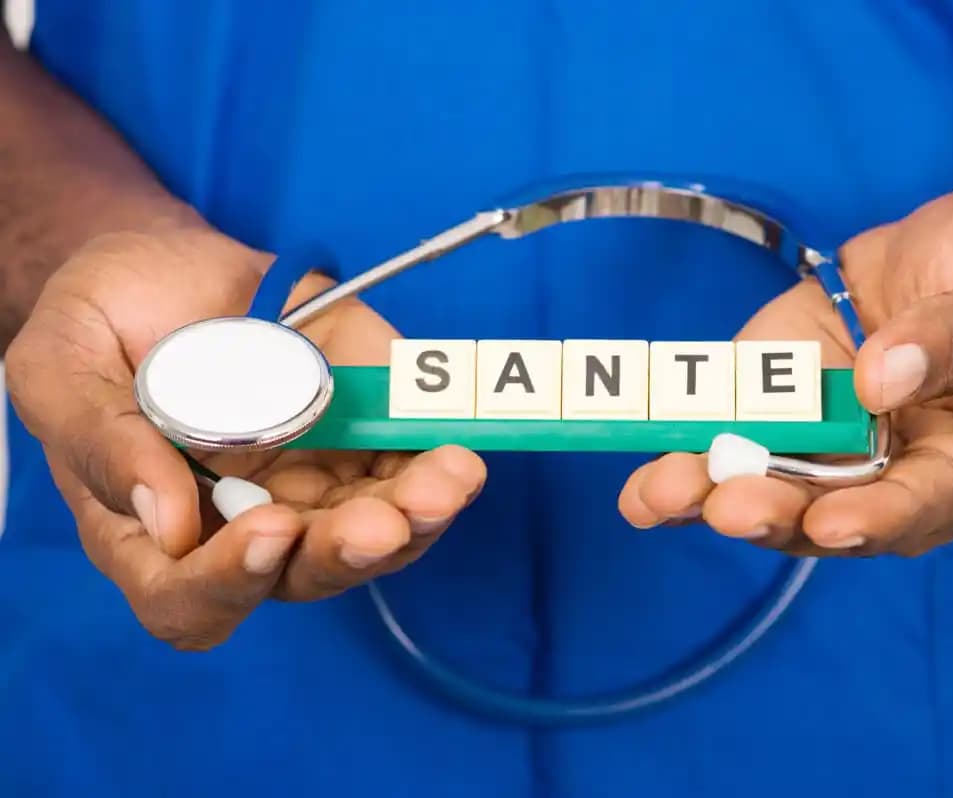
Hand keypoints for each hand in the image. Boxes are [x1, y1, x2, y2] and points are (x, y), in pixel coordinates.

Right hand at [7, 220, 484, 648]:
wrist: (175, 265)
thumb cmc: (105, 318)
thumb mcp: (62, 362)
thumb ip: (99, 440)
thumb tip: (168, 521)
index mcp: (157, 525)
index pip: (187, 596)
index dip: (227, 582)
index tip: (268, 529)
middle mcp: (242, 523)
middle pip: (298, 576)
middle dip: (344, 552)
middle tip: (379, 521)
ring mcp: (312, 487)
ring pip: (372, 539)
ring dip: (414, 519)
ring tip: (446, 479)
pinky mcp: (364, 443)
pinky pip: (408, 477)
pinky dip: (438, 471)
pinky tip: (458, 451)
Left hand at [618, 188, 952, 555]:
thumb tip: (882, 379)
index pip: (941, 499)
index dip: (885, 515)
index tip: (831, 521)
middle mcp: (917, 480)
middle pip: (846, 516)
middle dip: (782, 514)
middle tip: (726, 505)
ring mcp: (848, 455)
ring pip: (783, 498)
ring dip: (719, 498)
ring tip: (665, 494)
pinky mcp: (791, 420)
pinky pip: (742, 450)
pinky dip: (692, 470)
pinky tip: (648, 486)